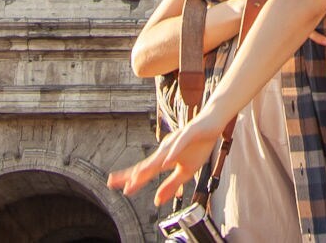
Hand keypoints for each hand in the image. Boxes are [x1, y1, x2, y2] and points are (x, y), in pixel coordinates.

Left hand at [108, 109, 225, 205]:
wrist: (212, 123)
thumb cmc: (198, 146)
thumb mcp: (186, 172)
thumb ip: (171, 186)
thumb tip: (157, 201)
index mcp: (164, 159)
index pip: (145, 172)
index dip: (132, 180)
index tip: (118, 188)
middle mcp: (166, 150)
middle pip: (147, 164)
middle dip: (131, 174)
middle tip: (113, 182)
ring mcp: (176, 141)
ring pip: (160, 155)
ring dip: (149, 166)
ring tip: (137, 176)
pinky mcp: (189, 133)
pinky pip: (179, 144)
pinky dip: (172, 153)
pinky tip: (167, 161)